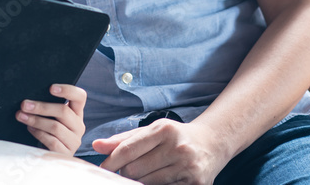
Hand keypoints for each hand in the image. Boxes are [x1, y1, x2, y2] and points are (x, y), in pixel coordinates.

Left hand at [16, 84, 86, 154]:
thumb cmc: (48, 131)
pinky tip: (29, 129)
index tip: (51, 88)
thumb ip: (49, 107)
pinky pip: (52, 141)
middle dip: (41, 107)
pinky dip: (38, 133)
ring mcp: (74, 140)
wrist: (50, 157)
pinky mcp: (66, 153)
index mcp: (77, 112)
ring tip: (22, 116)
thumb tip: (31, 98)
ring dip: (36, 120)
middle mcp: (79, 125)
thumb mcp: (52, 117)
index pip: (80, 96)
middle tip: (24, 105)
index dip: (67, 90)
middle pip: (63, 111)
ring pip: (55, 126)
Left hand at [92, 119, 227, 183]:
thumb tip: (96, 146)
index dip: (111, 161)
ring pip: (147, 183)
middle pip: (135, 169)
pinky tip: (156, 180)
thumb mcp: (151, 131)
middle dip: (125, 173)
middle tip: (124, 172)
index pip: (128, 149)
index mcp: (164, 129)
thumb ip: (123, 139)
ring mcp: (188, 167)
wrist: (212, 142)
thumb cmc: (176, 136)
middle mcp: (178, 147)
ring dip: (139, 182)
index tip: (103, 168)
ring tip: (142, 175)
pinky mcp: (197, 184)